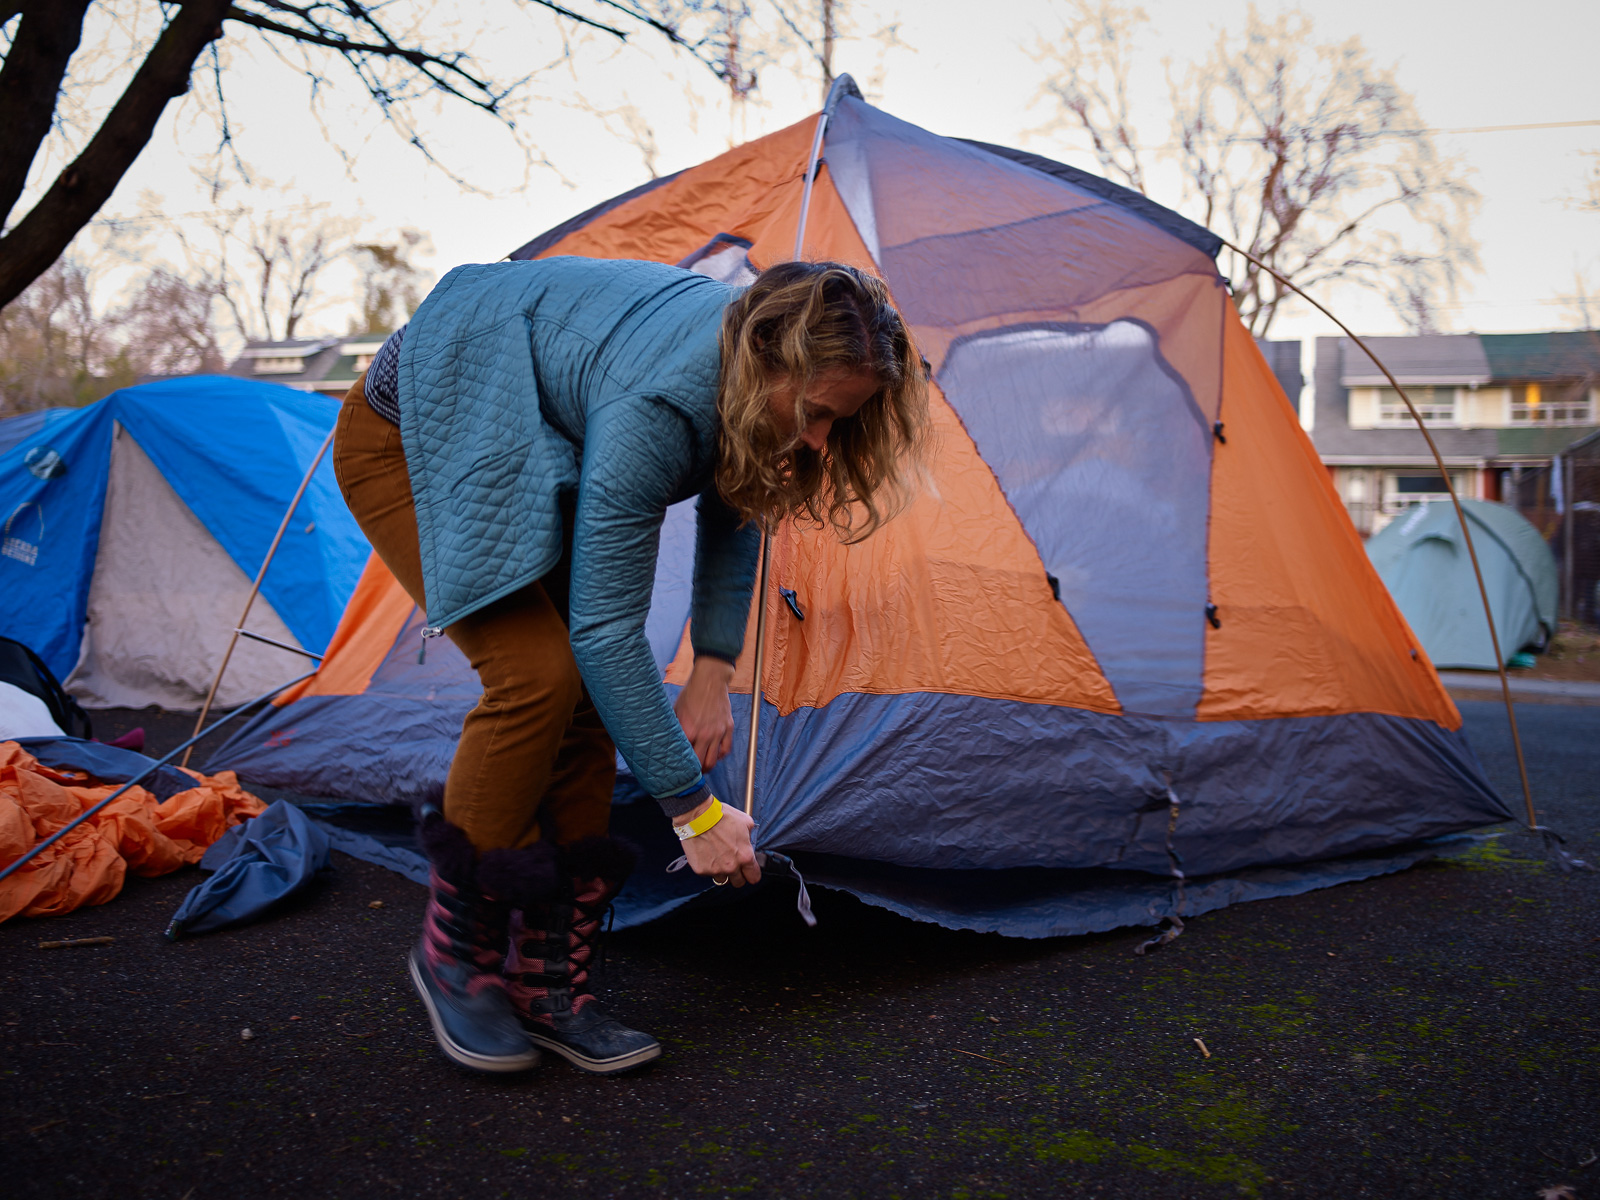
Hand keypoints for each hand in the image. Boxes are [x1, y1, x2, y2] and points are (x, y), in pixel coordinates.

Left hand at [674, 656, 734, 770]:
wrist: (710, 680)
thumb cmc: (691, 694)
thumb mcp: (676, 710)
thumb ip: (674, 728)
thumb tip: (667, 741)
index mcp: (688, 730)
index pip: (685, 757)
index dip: (682, 765)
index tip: (679, 770)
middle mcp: (704, 734)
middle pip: (701, 763)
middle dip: (695, 771)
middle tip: (691, 773)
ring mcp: (718, 732)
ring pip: (714, 760)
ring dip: (708, 766)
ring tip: (703, 767)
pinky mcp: (728, 728)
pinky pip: (726, 749)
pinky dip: (720, 755)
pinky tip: (715, 755)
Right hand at [675, 799, 759, 886]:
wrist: (698, 816)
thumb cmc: (721, 816)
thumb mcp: (745, 822)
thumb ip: (750, 836)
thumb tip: (749, 840)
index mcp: (745, 856)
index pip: (754, 877)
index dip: (752, 874)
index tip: (749, 872)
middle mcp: (731, 866)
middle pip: (739, 882)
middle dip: (738, 875)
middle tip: (733, 864)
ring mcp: (715, 870)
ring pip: (722, 879)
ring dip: (722, 871)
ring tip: (717, 857)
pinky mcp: (701, 870)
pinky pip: (707, 874)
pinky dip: (708, 866)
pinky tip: (706, 854)